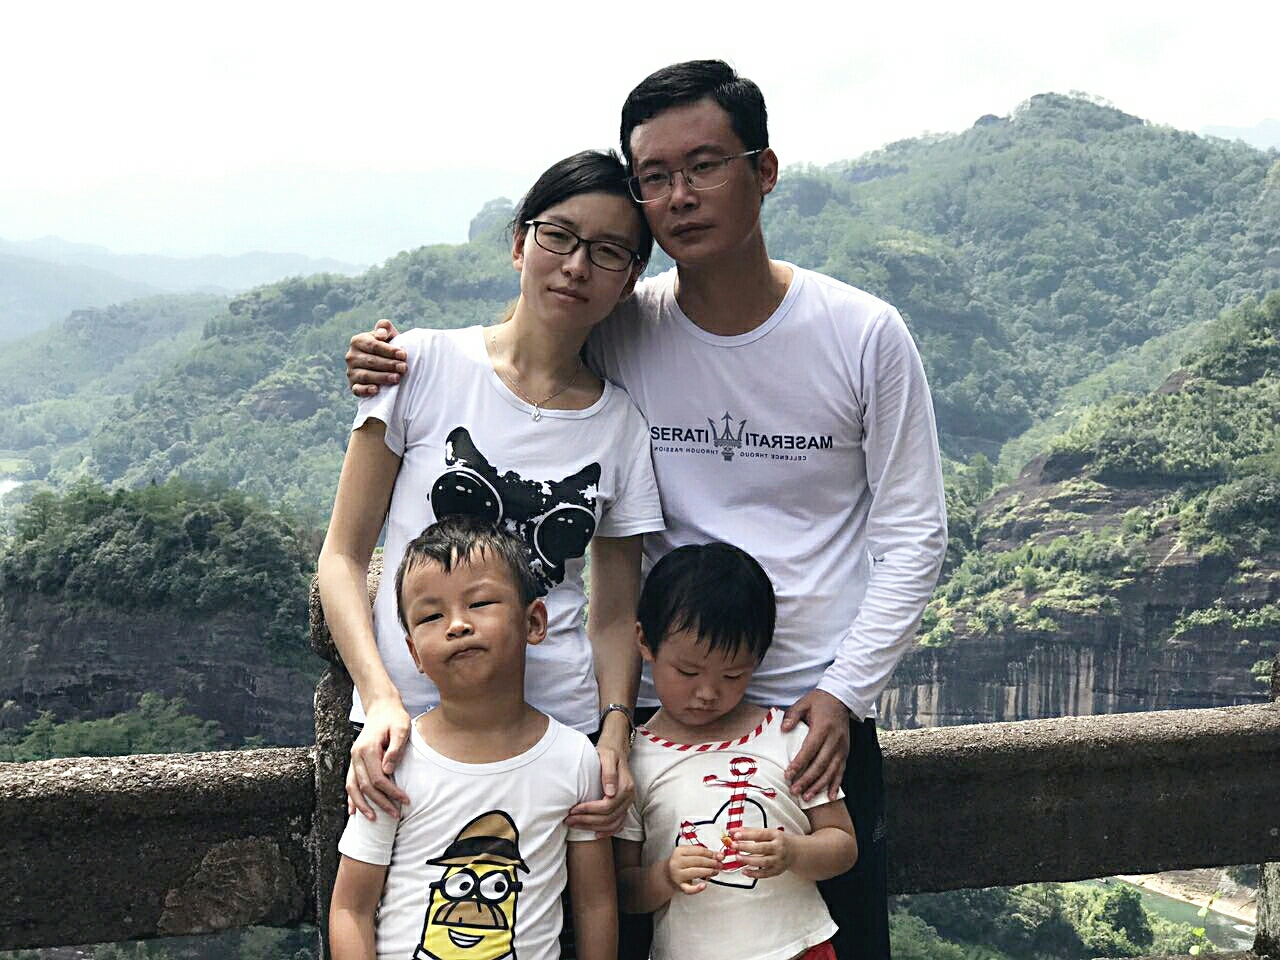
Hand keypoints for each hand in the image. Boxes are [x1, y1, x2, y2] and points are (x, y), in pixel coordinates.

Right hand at [346, 319, 404, 397]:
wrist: (385, 365)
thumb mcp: (388, 334)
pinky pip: (357, 389)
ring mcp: (351, 372)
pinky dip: (366, 390)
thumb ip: (385, 327)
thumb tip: (381, 334)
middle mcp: (351, 356)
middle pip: (371, 361)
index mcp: (358, 341)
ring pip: (365, 375)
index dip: (389, 350)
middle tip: (404, 368)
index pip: (373, 345)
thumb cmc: (388, 347)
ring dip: (382, 377)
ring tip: (397, 378)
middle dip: (389, 365)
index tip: (403, 355)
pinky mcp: (353, 386)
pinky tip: (376, 390)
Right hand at [346, 699, 411, 819]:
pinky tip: (353, 811)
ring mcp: (353, 758)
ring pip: (352, 787)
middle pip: (365, 786)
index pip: (378, 778)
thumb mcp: (401, 728)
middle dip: (380, 803)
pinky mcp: (355, 760)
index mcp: (368, 749)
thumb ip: (395, 749)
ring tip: (373, 819)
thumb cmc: (394, 717)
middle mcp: (356, 755)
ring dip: (362, 805)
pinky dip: (351, 797)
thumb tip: (388, 771)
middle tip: (395, 815)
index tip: (405, 800)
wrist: (382, 707)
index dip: (391, 792)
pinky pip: (349, 782)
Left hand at [565, 730, 635, 836]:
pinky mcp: (624, 807)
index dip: (589, 810)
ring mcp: (628, 803)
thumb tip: (609, 792)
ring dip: (593, 828)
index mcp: (626, 786)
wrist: (616, 750)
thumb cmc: (608, 752)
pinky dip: (608, 832)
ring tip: (575, 825)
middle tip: (569, 820)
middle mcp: (629, 797)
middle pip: (609, 817)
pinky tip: (595, 834)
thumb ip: (609, 772)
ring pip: (613, 824)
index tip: (573, 809)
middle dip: (587, 820)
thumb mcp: (607, 756)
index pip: (607, 805)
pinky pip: (619, 824)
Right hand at [666, 843, 721, 894]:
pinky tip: (704, 885)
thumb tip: (719, 856)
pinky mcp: (679, 886)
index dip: (711, 853)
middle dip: (712, 862)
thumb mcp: (689, 854)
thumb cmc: (681, 863)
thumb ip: (703, 854)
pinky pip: (689, 888)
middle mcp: (677, 862)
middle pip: (698, 861)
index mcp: (680, 851)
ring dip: (708, 872)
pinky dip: (697, 888)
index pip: (699, 851)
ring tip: (715, 871)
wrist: (667, 874)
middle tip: (719, 864)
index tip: (719, 856)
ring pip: (695, 872)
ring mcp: (677, 874)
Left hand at [730, 826, 793, 878]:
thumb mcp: (769, 832)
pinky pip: (765, 874)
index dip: (747, 835)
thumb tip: (733, 831)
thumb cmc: (779, 840)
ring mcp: (778, 860)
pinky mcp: (777, 871)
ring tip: (737, 857)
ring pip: (763, 862)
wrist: (796, 852)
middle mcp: (778, 848)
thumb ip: (751, 831)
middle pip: (761, 848)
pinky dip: (754, 874)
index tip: (735, 835)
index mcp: (776, 835)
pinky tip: (744, 871)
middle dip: (745, 847)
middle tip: (733, 846)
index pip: (760, 834)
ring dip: (748, 860)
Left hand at [782, 689, 850, 801]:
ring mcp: (842, 748)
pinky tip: (831, 796)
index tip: (788, 774)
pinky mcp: (846, 752)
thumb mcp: (804, 703)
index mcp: (822, 728)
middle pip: (820, 764)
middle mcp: (834, 740)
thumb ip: (793, 715)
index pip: (809, 749)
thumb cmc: (819, 701)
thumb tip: (783, 729)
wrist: (842, 698)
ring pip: (831, 771)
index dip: (799, 763)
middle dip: (807, 780)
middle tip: (794, 791)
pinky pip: (841, 771)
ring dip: (819, 786)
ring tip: (807, 797)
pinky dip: (836, 784)